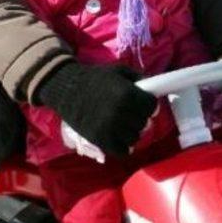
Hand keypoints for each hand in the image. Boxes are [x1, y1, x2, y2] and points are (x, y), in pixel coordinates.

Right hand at [36, 61, 156, 157]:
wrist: (66, 89)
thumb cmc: (94, 78)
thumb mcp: (118, 71)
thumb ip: (138, 79)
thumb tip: (155, 90)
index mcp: (126, 94)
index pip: (151, 106)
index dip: (149, 105)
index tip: (143, 104)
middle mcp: (120, 112)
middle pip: (144, 123)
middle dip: (139, 117)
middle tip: (130, 113)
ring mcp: (110, 128)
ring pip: (134, 138)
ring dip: (131, 132)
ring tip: (123, 125)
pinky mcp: (100, 140)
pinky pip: (122, 151)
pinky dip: (123, 146)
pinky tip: (118, 137)